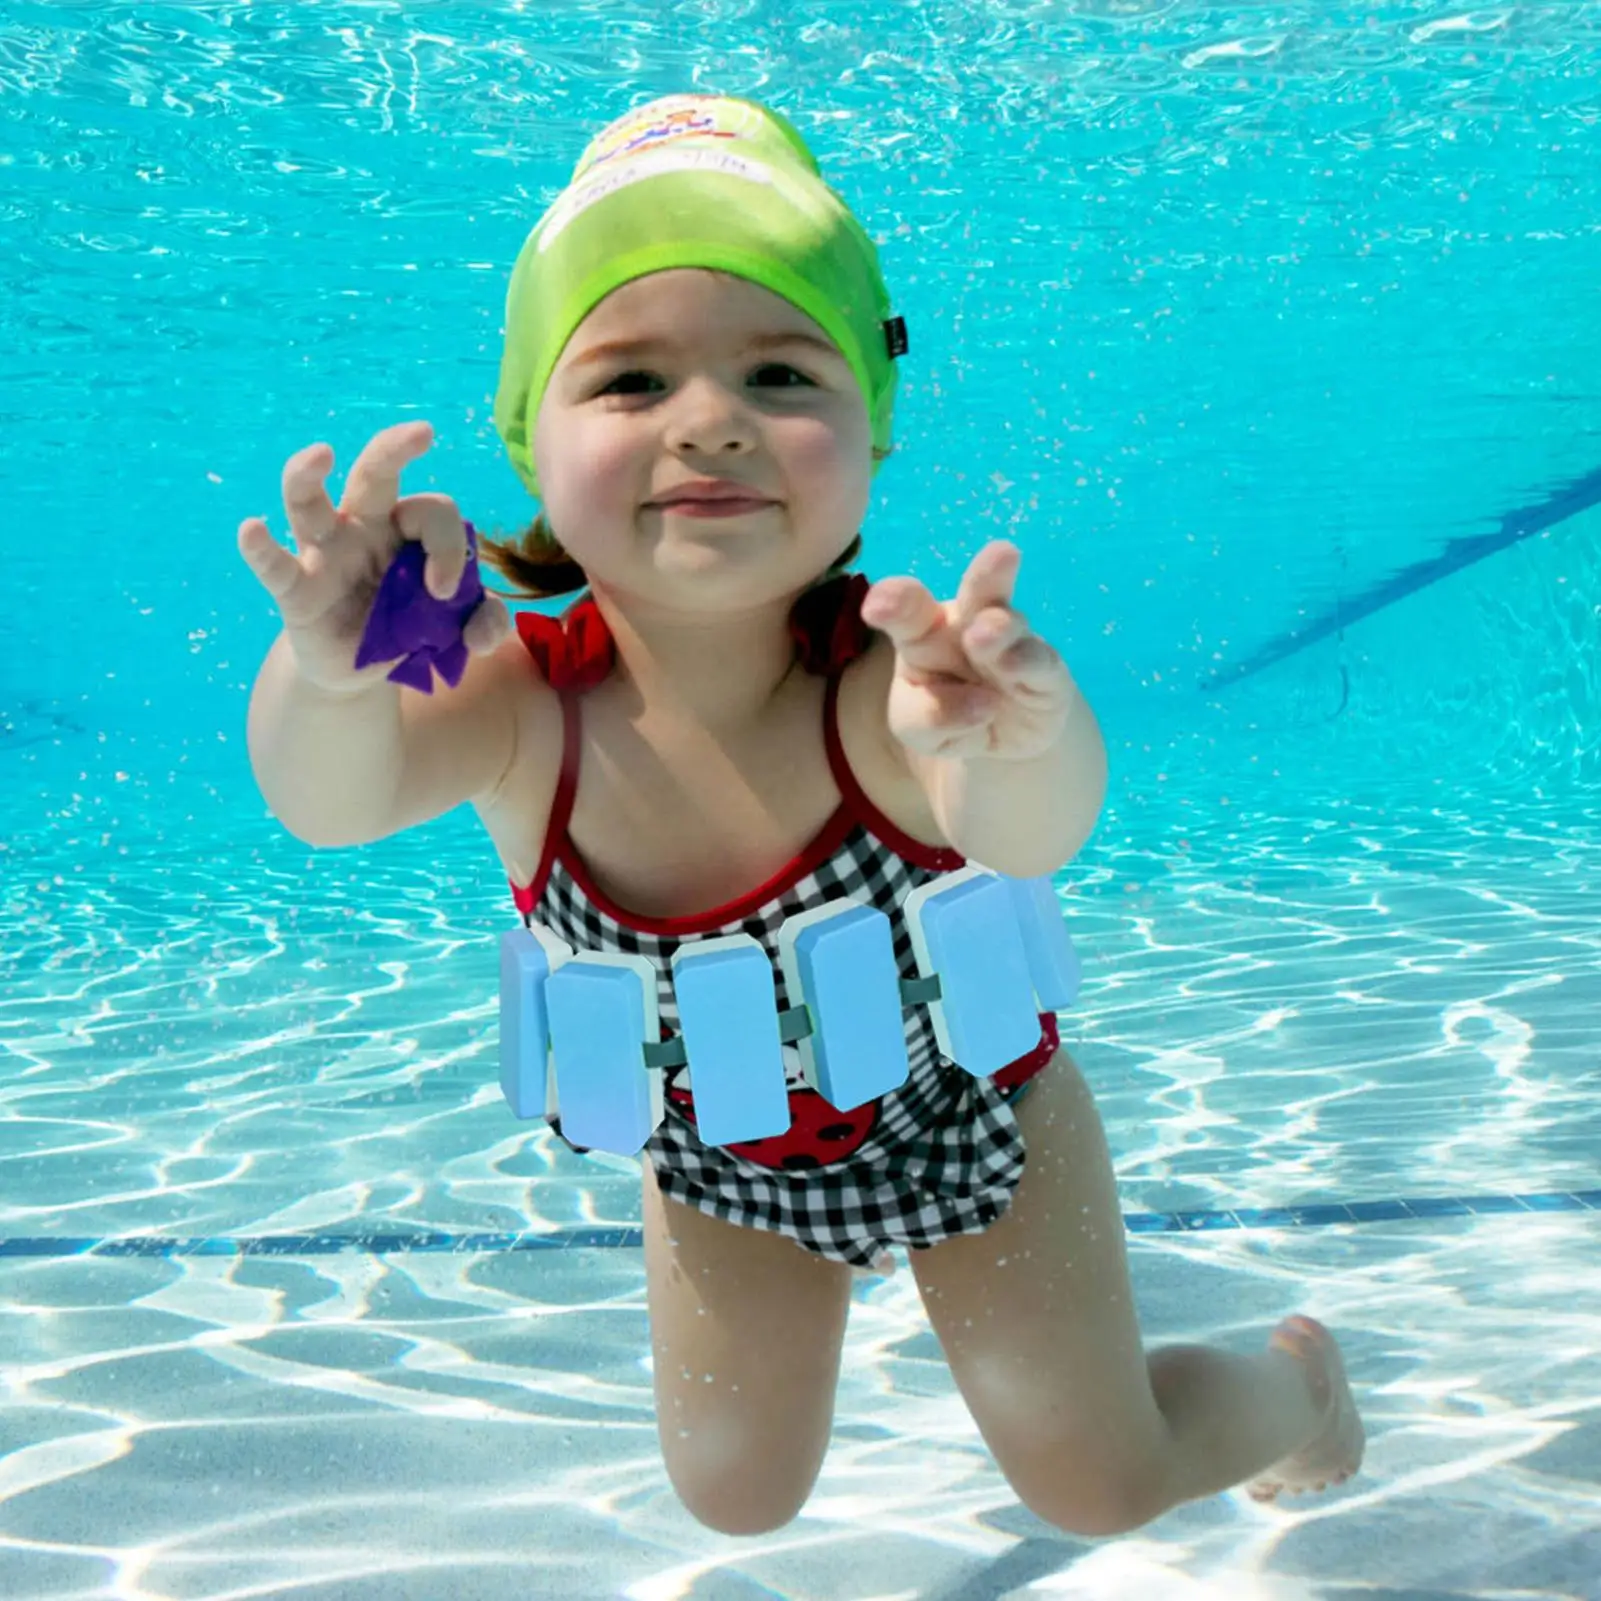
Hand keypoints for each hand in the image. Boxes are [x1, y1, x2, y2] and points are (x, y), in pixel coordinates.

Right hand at [237, 421, 510, 695]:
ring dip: (307, 474)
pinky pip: (275, 566)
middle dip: (394, 448)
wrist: (362, 671)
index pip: (433, 514)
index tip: (447, 592)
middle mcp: (362, 528)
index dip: (449, 548)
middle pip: (373, 475)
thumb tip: (487, 631)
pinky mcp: (297, 592)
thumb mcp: (458, 628)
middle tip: (423, 432)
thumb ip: (484, 622)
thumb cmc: (408, 630)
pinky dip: (259, 549)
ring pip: (309, 502)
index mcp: (404, 529)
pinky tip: (251, 529)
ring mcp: (324, 555)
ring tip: (319, 454)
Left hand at [860, 541, 1074, 761]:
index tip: (877, 605)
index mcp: (923, 629)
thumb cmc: (945, 714)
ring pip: (1005, 624)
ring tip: (980, 636)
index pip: (907, 609)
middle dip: (983, 576)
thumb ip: (926, 718)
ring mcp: (1011, 642)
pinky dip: (1024, 663)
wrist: (998, 737)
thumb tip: (978, 706)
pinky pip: (1039, 662)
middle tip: (989, 557)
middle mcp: (969, 624)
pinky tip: (1013, 666)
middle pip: (972, 594)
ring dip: (996, 627)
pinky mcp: (1046, 670)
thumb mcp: (917, 725)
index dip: (894, 601)